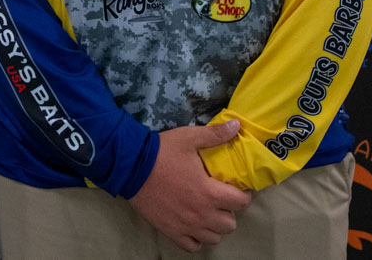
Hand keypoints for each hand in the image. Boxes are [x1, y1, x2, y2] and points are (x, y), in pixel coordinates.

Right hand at [128, 119, 250, 251]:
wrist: (130, 166)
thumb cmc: (161, 152)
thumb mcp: (188, 138)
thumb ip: (215, 134)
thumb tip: (238, 125)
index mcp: (209, 192)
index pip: (241, 202)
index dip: (241, 194)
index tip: (233, 188)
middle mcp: (202, 213)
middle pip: (230, 224)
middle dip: (228, 211)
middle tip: (218, 199)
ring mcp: (187, 226)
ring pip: (214, 237)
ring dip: (214, 226)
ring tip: (206, 212)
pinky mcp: (172, 232)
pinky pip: (194, 246)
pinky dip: (197, 238)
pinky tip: (192, 225)